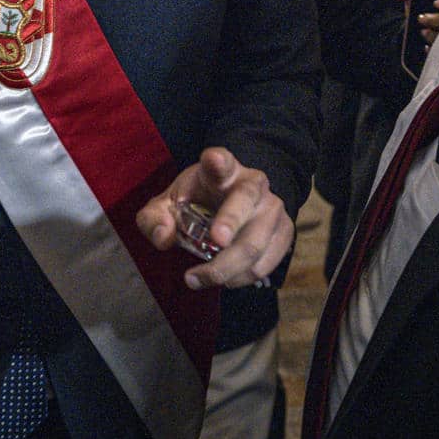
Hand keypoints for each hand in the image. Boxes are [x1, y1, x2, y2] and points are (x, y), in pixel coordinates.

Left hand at [137, 147, 293, 289]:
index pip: (220, 160)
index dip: (217, 160)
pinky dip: (243, 278)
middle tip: (215, 241)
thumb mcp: (169, 203)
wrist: (235, 203)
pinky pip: (266, 263)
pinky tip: (226, 279)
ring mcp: (272, 207)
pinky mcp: (284, 231)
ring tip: (198, 279)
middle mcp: (252, 183)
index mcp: (221, 170)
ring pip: (255, 242)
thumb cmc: (198, 200)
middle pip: (244, 201)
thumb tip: (164, 236)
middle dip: (231, 221)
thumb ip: (154, 218)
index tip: (214, 159)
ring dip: (226, 268)